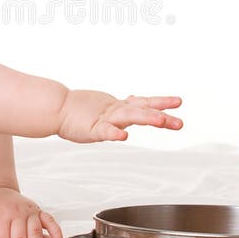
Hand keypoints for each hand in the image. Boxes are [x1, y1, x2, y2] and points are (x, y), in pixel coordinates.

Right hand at [57, 91, 182, 142]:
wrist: (58, 108)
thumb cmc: (80, 111)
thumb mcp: (106, 110)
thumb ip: (121, 109)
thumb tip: (135, 103)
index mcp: (120, 108)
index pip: (145, 104)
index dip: (161, 102)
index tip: (179, 101)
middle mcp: (117, 111)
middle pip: (143, 111)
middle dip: (162, 116)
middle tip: (180, 123)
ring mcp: (106, 119)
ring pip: (130, 117)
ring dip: (147, 118)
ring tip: (162, 121)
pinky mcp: (93, 129)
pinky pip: (106, 132)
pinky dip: (115, 133)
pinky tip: (124, 136)